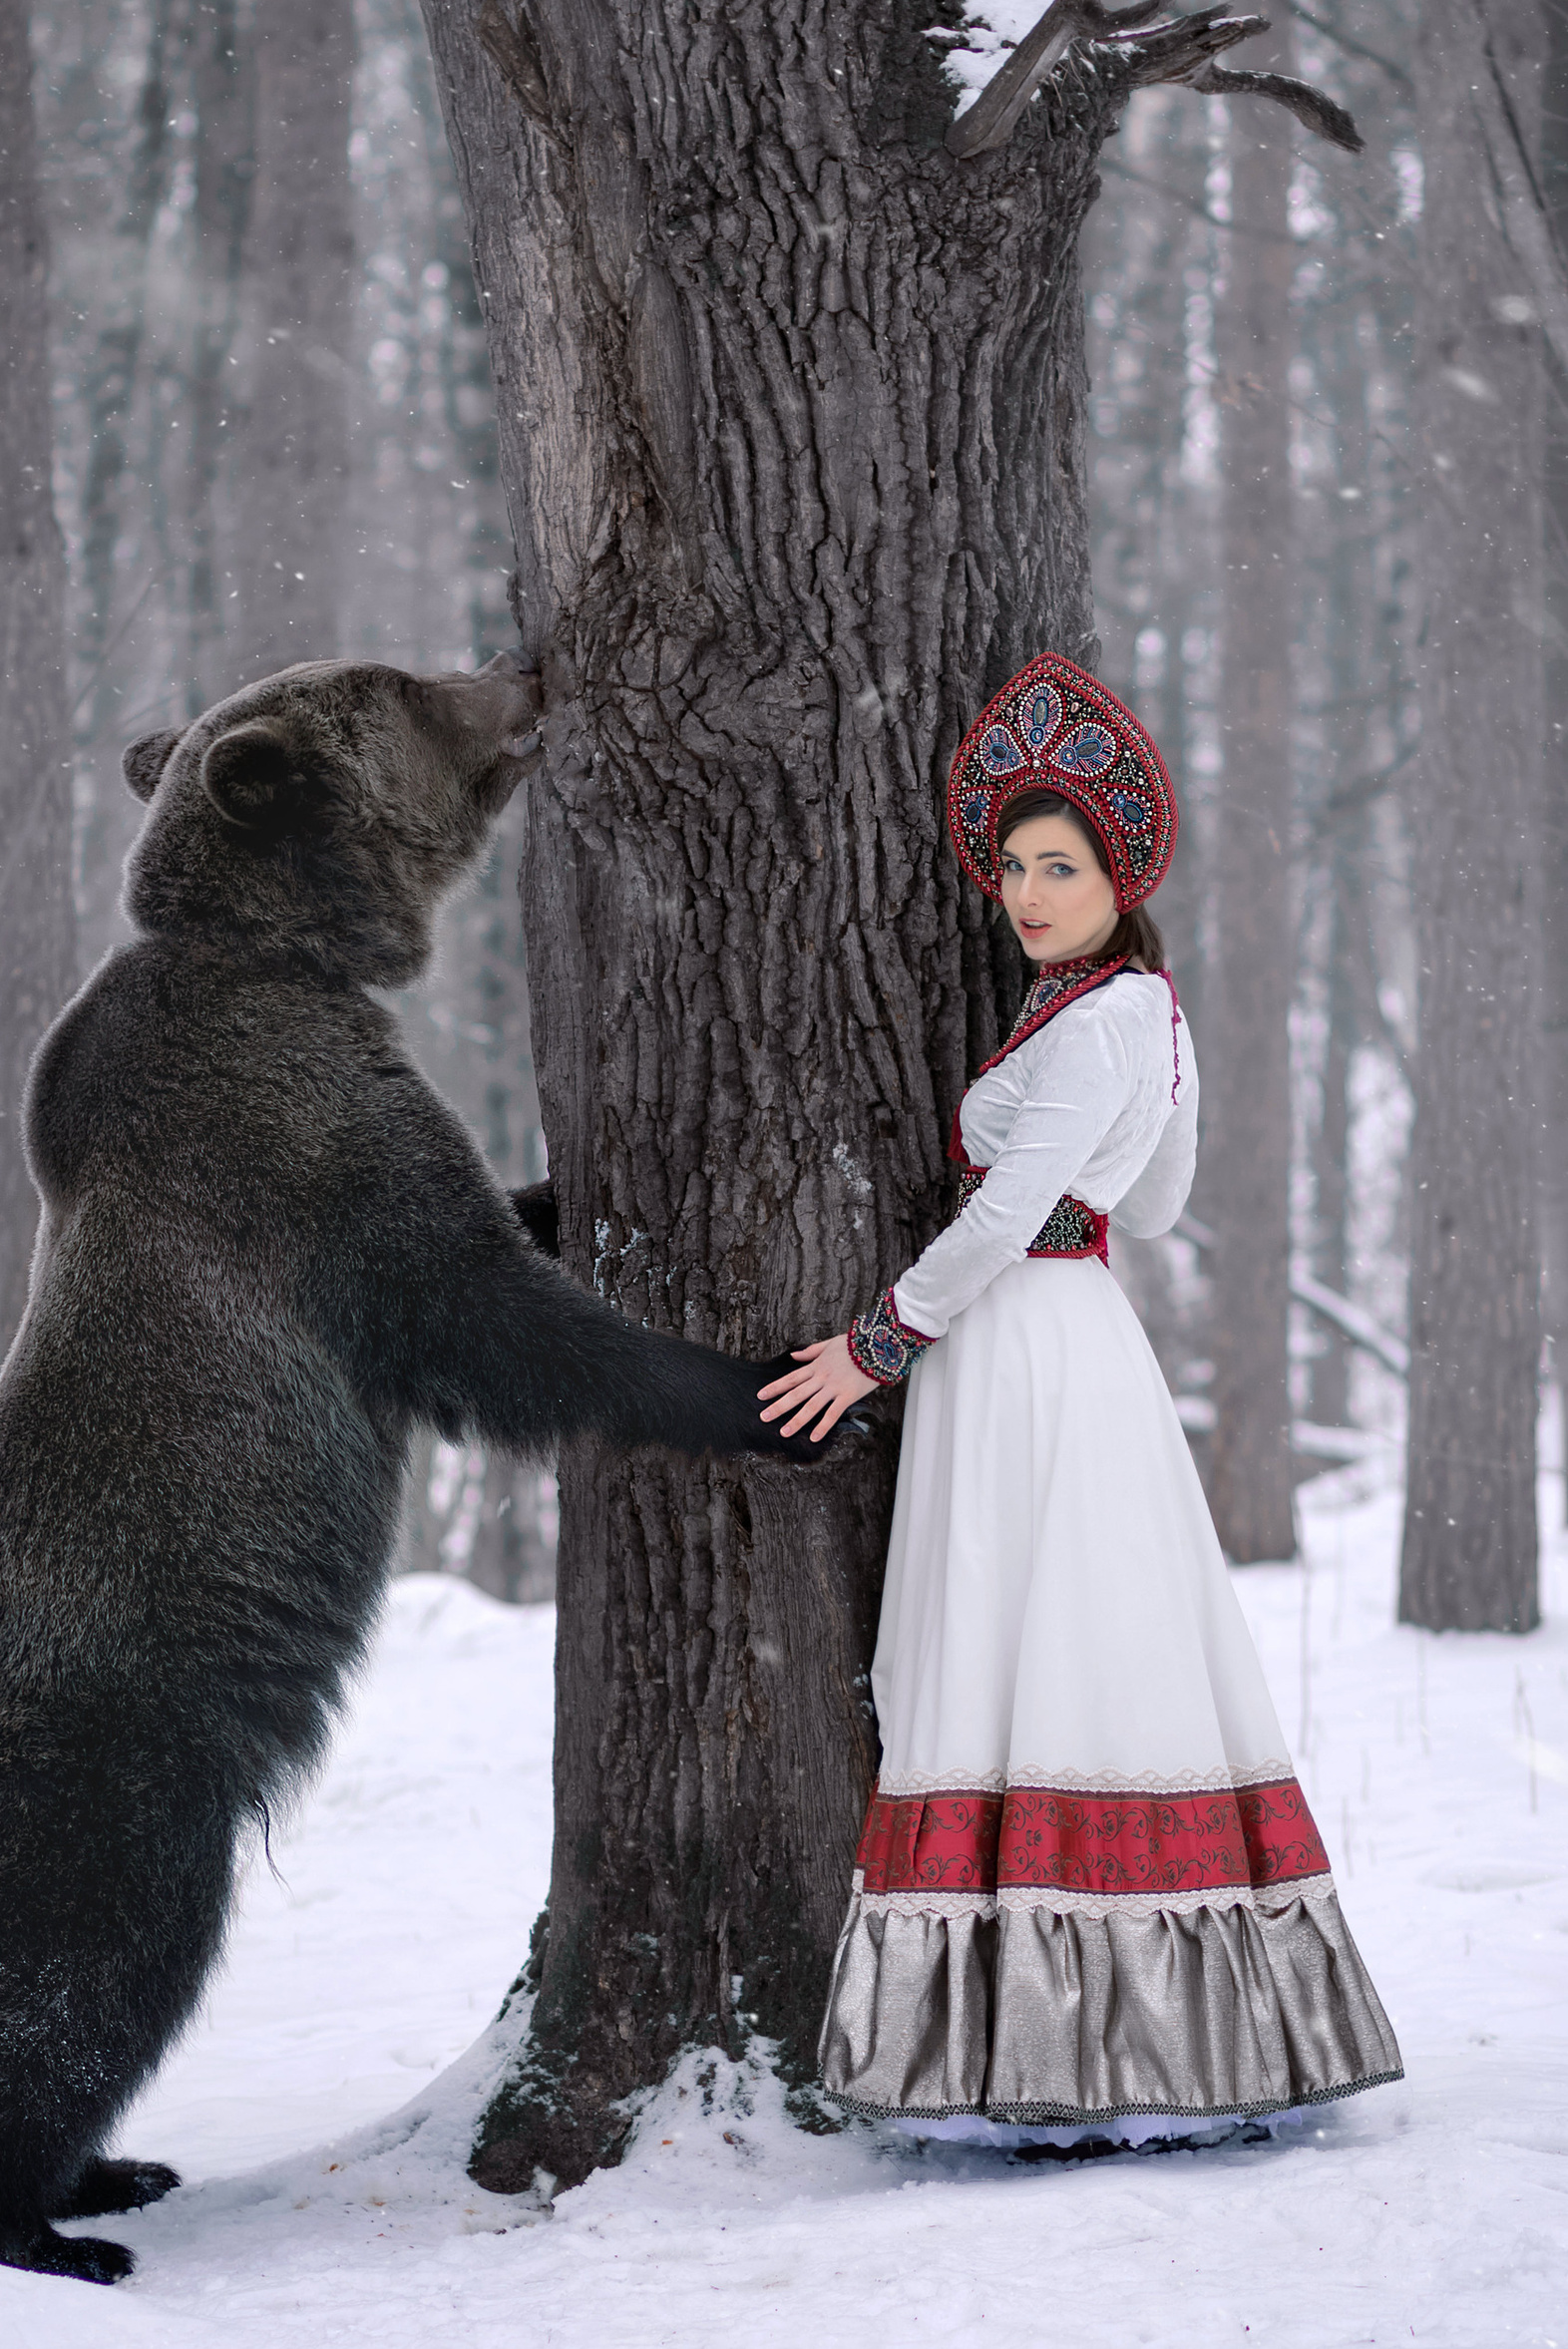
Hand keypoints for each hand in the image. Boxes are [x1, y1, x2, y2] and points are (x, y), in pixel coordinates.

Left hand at [758, 1335, 878, 1442]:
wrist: (878, 1346)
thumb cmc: (855, 1343)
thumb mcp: (829, 1343)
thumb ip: (811, 1351)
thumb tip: (793, 1356)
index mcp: (816, 1366)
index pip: (790, 1379)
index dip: (774, 1388)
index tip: (760, 1396)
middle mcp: (821, 1378)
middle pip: (795, 1394)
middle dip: (778, 1407)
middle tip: (763, 1417)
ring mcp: (834, 1388)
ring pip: (811, 1406)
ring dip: (796, 1420)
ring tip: (784, 1432)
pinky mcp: (848, 1396)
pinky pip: (832, 1414)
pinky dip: (822, 1426)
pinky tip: (813, 1437)